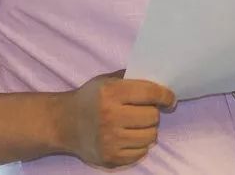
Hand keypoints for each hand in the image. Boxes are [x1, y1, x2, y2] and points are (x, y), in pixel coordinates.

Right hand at [62, 69, 176, 168]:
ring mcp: (111, 139)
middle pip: (152, 116)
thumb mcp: (106, 80)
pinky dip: (140, 145)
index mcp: (111, 92)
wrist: (64, 123)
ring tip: (137, 124)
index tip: (170, 98)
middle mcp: (111, 116)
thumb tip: (158, 81)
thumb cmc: (89, 97)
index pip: (149, 93)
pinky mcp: (110, 157)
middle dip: (153, 112)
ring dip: (148, 130)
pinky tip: (130, 137)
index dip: (165, 95)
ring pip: (150, 136)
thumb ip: (129, 78)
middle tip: (145, 111)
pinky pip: (140, 153)